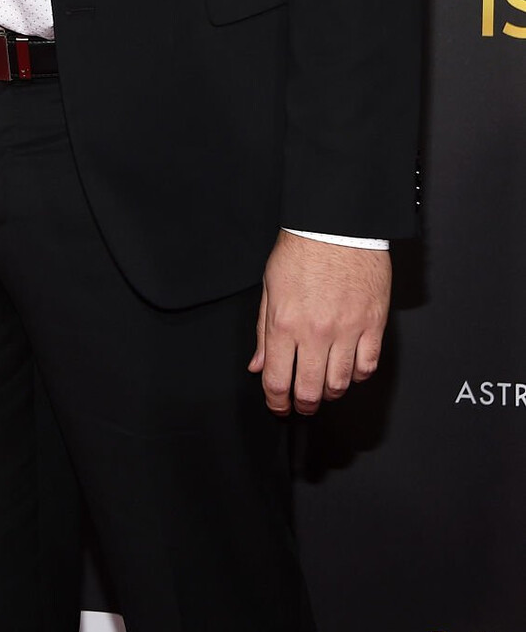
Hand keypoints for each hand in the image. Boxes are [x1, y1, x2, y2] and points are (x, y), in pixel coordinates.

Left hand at [249, 231, 390, 415]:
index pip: (276, 381)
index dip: (276, 402)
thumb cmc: (301, 249)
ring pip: (341, 384)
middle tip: (301, 405)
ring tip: (325, 389)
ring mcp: (347, 330)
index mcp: (284, 323)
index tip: (278, 406)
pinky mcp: (373, 324)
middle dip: (303, 405)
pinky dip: (358, 375)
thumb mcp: (269, 287)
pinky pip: (368, 366)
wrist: (336, 224)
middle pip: (309, 390)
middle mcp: (315, 332)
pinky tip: (350, 371)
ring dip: (330, 393)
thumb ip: (262, 331)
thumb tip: (258, 365)